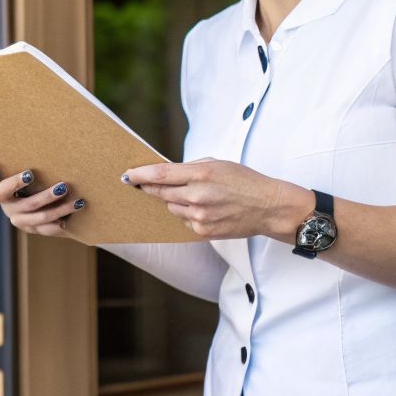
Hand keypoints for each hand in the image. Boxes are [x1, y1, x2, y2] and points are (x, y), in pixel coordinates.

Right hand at [0, 160, 83, 237]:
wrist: (28, 198)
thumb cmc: (20, 179)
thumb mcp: (7, 172)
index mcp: (3, 196)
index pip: (4, 191)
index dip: (14, 183)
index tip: (30, 174)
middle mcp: (11, 211)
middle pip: (29, 205)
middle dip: (46, 196)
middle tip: (63, 187)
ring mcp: (24, 222)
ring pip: (42, 218)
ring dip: (61, 210)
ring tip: (78, 201)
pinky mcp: (37, 229)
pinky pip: (49, 230)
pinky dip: (61, 224)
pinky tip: (73, 217)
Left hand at [121, 159, 308, 241]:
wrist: (268, 207)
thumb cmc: (244, 181)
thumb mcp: (217, 164)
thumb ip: (190, 168)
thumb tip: (164, 173)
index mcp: (201, 174)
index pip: (160, 175)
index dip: (139, 175)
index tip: (127, 176)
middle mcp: (198, 196)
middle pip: (160, 193)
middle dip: (150, 188)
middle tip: (144, 185)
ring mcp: (200, 216)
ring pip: (171, 208)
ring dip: (175, 201)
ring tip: (196, 196)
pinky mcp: (204, 232)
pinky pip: (184, 221)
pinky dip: (188, 215)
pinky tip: (206, 210)